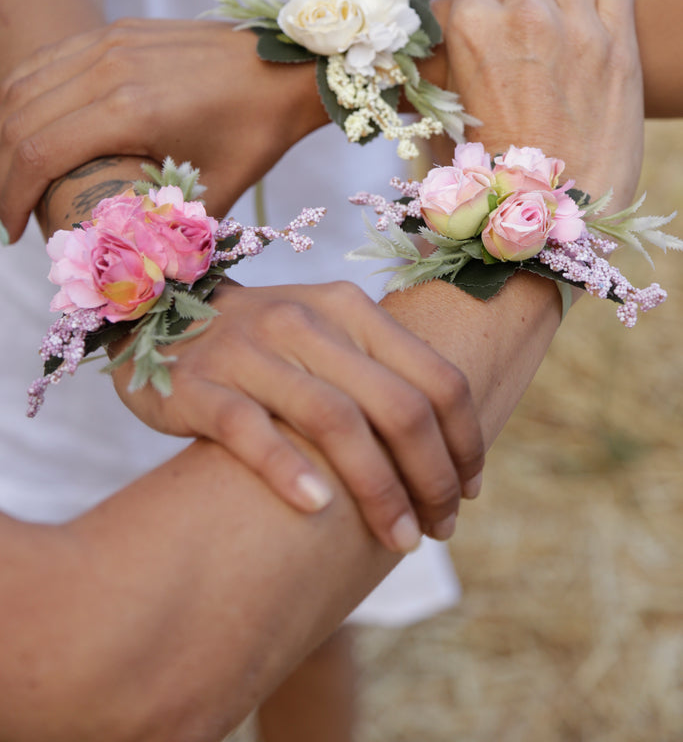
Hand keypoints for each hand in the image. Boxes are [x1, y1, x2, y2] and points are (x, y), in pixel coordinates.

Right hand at [0, 18, 326, 238]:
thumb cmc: (255, 134)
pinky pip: (48, 59)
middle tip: (12, 210)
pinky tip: (31, 126)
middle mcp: (108, 67)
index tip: (13, 232)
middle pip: (17, 118)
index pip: (35, 153)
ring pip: (22, 83)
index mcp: (129, 110)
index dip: (11, 199)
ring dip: (6, 129)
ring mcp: (109, 41)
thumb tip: (126, 271)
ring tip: (15, 173)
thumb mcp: (211, 193)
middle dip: (2, 171)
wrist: (287, 70)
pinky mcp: (116, 30)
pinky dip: (26, 93)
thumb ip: (163, 230)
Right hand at [112, 279, 484, 552]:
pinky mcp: (198, 384)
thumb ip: (380, 375)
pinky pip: (249, 428)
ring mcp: (250, 350)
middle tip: (439, 529)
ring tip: (399, 539)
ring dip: (378, 489)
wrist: (159, 318)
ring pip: (334, 421)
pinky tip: (317, 509)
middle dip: (432, 477)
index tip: (469, 491)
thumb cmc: (265, 347)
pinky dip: (287, 469)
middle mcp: (305, 321)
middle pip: (396, 405)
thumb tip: (450, 452)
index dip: (465, 441)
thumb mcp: (327, 338)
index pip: (437, 376)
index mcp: (350, 308)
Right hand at [446, 0, 643, 206]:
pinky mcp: (618, 44)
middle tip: (530, 9)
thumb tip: (433, 26)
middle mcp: (522, 20)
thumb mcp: (446, 109)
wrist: (550, 214)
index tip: (494, 0)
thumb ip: (444, 57)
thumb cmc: (489, 171)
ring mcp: (576, 29)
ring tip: (566, 2)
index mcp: (470, 32)